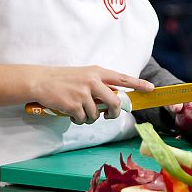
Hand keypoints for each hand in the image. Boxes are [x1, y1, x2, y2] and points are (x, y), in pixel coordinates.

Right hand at [34, 65, 153, 124]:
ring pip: (97, 114)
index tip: (151, 88)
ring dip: (90, 118)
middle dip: (114, 113)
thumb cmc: (63, 79)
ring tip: (80, 111)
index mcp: (97, 72)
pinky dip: (78, 120)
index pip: (122, 78)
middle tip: (109, 116)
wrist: (41, 81)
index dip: (138, 84)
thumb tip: (113, 101)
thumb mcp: (84, 76)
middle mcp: (93, 81)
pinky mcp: (74, 104)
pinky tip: (71, 113)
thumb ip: (99, 85)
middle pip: (114, 102)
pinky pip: (83, 119)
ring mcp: (83, 93)